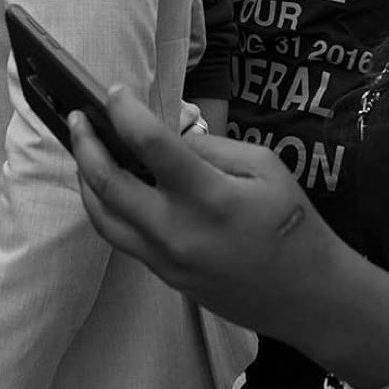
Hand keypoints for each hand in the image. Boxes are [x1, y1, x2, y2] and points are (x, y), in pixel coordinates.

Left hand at [66, 85, 342, 344]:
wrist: (311, 297)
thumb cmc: (292, 223)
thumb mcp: (264, 167)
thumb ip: (208, 148)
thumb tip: (162, 137)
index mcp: (209, 197)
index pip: (150, 144)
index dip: (125, 111)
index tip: (115, 91)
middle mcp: (178, 230)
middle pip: (108, 183)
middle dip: (85, 143)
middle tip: (78, 116)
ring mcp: (165, 259)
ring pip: (102, 215)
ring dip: (84, 177)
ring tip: (83, 147)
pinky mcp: (163, 275)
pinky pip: (119, 236)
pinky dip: (104, 204)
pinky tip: (105, 183)